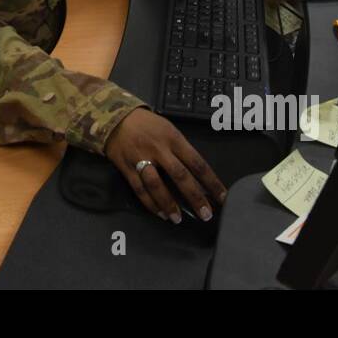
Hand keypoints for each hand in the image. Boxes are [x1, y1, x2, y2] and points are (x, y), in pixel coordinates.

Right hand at [106, 108, 226, 222]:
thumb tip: (198, 176)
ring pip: (157, 185)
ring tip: (178, 219)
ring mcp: (141, 159)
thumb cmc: (148, 125)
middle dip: (194, 197)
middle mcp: (159, 149)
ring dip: (169, 204)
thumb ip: (181, 150)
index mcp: (173, 139)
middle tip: (205, 214)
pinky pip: (139, 189)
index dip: (211, 182)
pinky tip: (160, 213)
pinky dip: (150, 203)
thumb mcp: (169, 130)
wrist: (115, 118)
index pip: (197, 163)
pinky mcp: (126, 167)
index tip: (223, 197)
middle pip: (180, 176)